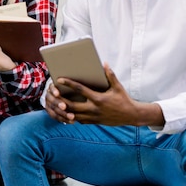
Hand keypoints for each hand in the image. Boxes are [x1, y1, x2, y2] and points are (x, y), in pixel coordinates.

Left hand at [46, 64, 163, 126]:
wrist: (131, 116)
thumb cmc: (124, 99)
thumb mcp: (118, 86)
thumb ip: (110, 75)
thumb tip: (104, 64)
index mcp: (98, 98)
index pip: (80, 89)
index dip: (68, 83)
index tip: (59, 79)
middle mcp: (94, 109)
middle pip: (72, 105)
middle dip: (61, 100)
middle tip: (54, 94)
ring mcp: (93, 117)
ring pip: (73, 115)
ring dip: (64, 110)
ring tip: (57, 103)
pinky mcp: (94, 122)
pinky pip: (79, 120)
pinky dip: (72, 117)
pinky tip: (67, 112)